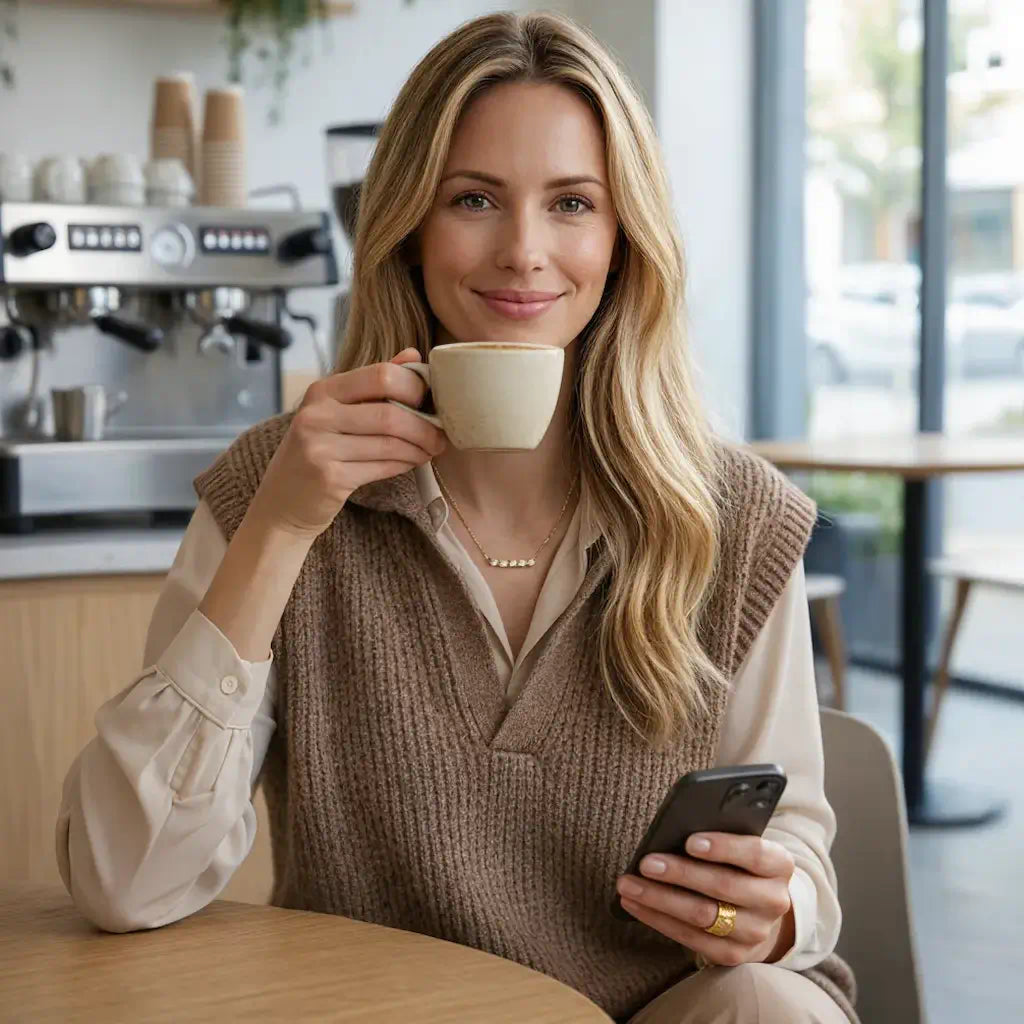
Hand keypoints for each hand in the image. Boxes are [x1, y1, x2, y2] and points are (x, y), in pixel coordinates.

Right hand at [249, 348, 446, 539]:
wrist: (283, 501)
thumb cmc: (318, 451)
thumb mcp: (338, 411)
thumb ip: (374, 383)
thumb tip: (413, 354)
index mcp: (323, 391)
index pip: (381, 375)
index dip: (415, 387)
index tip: (430, 401)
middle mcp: (317, 415)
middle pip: (390, 413)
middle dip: (424, 426)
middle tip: (440, 435)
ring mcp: (320, 447)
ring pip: (390, 443)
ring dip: (419, 448)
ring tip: (430, 450)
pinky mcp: (330, 478)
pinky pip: (383, 466)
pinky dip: (404, 464)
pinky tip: (411, 462)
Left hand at [615, 833, 795, 966]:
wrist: (759, 911)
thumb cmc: (738, 864)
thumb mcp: (740, 845)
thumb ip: (719, 836)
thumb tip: (674, 828)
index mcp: (779, 865)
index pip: (756, 854)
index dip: (724, 847)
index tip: (690, 841)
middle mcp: (773, 900)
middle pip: (723, 886)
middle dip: (680, 873)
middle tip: (646, 862)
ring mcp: (755, 932)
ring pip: (703, 915)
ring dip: (659, 899)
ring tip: (629, 884)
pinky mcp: (733, 955)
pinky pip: (690, 938)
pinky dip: (657, 919)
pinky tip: (635, 903)